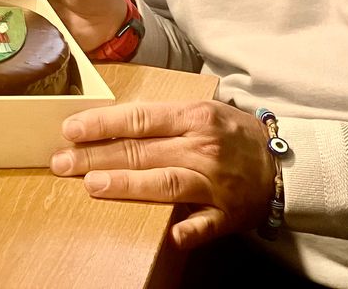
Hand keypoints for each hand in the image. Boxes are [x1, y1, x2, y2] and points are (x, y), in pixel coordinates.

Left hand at [49, 101, 276, 249]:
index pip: (139, 119)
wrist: (286, 164)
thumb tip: (112, 122)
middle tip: (62, 162)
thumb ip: (162, 118)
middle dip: (97, 157)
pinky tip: (167, 236)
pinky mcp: (227, 215)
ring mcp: (215, 183)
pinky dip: (186, 231)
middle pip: (142, 152)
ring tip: (91, 185)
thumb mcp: (201, 111)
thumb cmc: (234, 133)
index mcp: (194, 117)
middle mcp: (202, 148)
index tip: (69, 130)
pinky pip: (204, 225)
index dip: (102, 124)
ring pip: (165, 183)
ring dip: (127, 185)